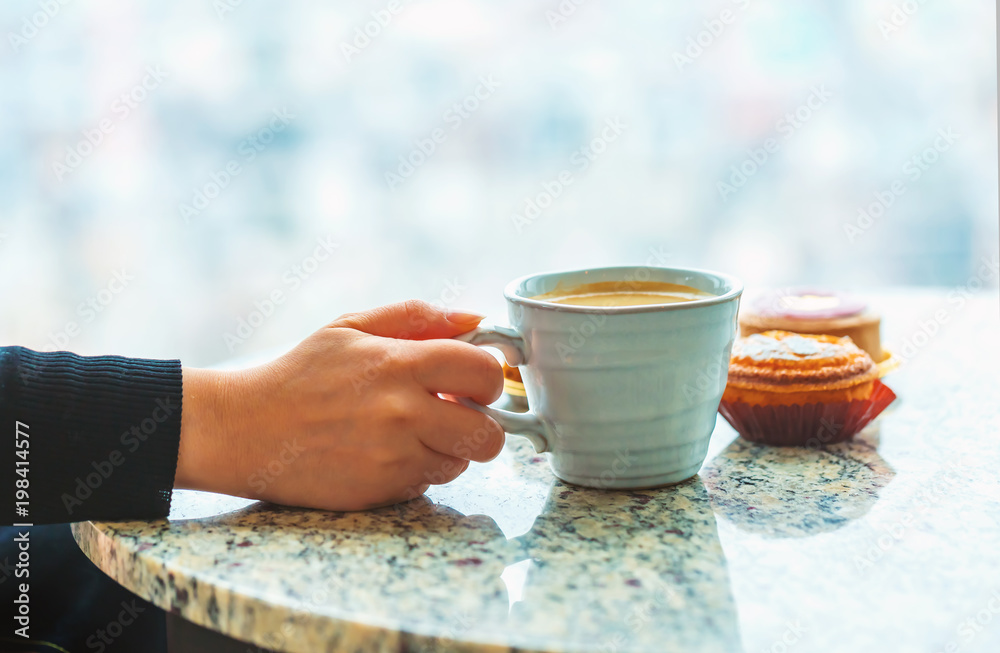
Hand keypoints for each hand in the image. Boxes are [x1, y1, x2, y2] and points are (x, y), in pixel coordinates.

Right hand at [175, 300, 504, 509]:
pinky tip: (386, 453)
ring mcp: (394, 458)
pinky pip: (428, 484)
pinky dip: (418, 470)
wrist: (244, 431)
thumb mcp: (351, 328)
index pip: (485, 373)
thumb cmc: (299, 375)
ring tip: (410, 431)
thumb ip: (417, 317)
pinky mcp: (381, 492)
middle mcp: (403, 413)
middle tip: (453, 413)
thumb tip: (475, 321)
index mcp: (400, 364)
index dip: (488, 377)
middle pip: (489, 434)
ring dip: (448, 449)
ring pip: (461, 463)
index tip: (472, 380)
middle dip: (480, 424)